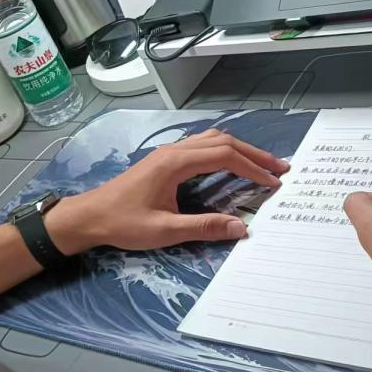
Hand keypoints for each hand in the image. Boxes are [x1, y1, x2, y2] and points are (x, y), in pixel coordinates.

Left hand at [44, 129, 288, 253]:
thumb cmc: (123, 223)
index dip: (253, 169)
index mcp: (176, 162)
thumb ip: (204, 227)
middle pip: (223, 141)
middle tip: (280, 168)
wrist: (90, 215)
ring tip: (262, 165)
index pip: (225, 156)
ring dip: (240, 149)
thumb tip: (241, 228)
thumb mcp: (165, 230)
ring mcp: (169, 152)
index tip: (273, 183)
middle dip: (254, 154)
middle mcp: (175, 150)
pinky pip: (202, 146)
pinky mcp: (165, 159)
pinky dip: (224, 151)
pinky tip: (232, 163)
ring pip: (212, 140)